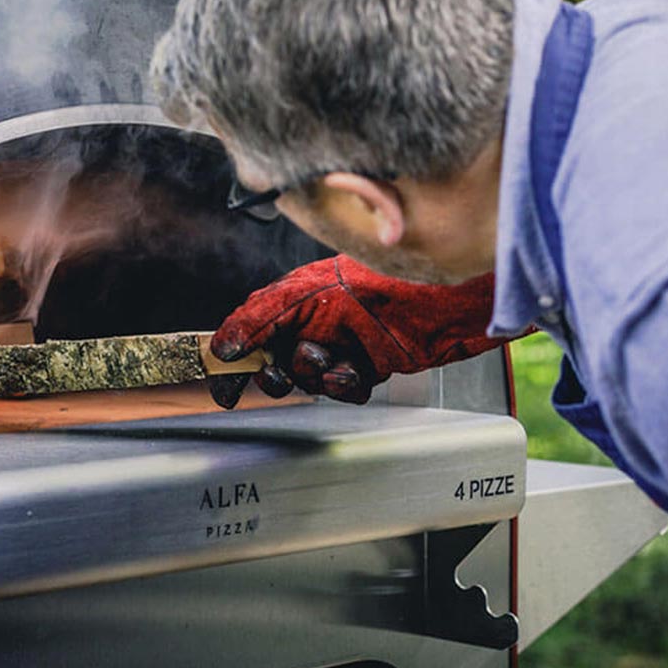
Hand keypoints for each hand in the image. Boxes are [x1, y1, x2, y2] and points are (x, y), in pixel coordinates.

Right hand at [208, 255, 506, 408]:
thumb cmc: (383, 279)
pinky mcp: (369, 364)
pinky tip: (359, 371)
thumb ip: (260, 315)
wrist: (445, 301)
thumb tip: (222, 344)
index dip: (236, 359)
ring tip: (339, 361)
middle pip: (276, 361)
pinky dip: (347, 385)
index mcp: (295, 295)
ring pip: (309, 379)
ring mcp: (342, 342)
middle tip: (286, 373)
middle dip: (280, 373)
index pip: (251, 330)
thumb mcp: (308, 292)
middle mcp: (315, 318)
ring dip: (320, 376)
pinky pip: (343, 388)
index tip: (226, 386)